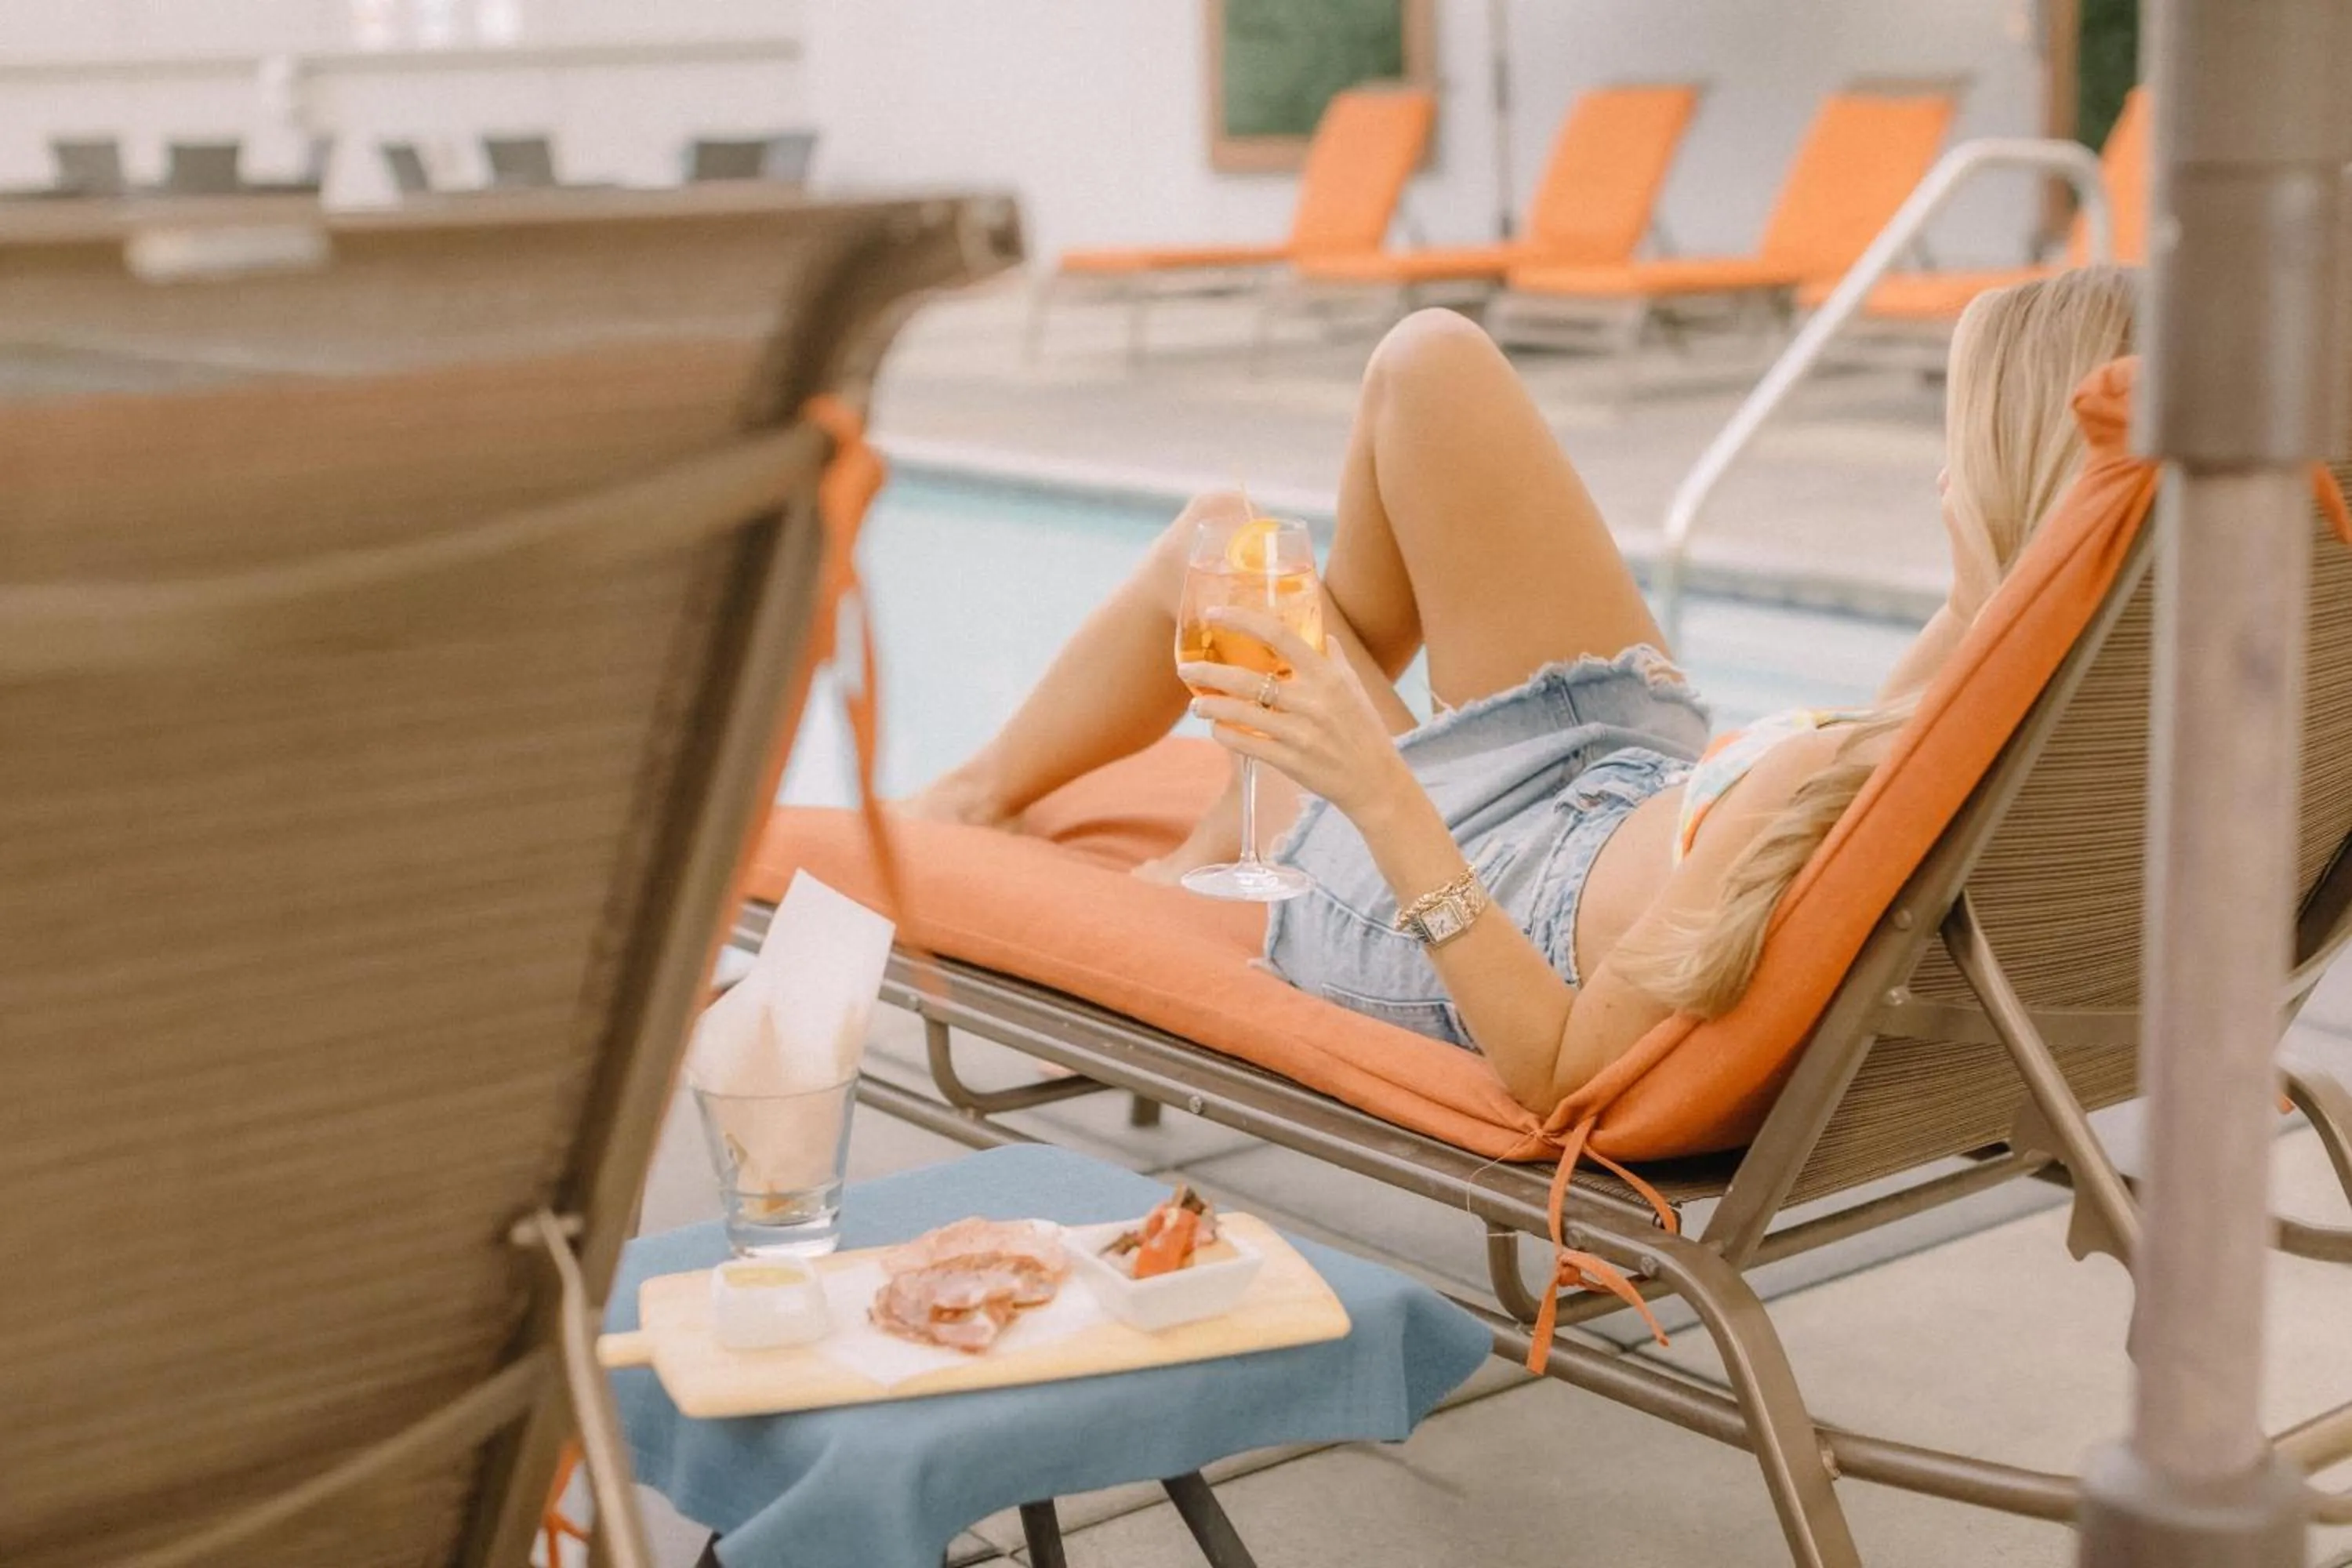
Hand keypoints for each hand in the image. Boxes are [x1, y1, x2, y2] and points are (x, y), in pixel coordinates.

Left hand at [1179, 606, 1412, 817]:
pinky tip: (1216, 729)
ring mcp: (1301, 733)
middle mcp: (1313, 701)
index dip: (1242, 621)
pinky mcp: (1292, 762)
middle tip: (1185, 669)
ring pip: (1242, 713)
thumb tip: (1322, 633)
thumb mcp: (1355, 687)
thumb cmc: (1364, 730)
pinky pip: (1248, 745)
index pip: (1279, 636)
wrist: (1377, 781)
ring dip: (1211, 706)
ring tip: (1195, 704)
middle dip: (1209, 672)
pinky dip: (1226, 735)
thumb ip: (1335, 658)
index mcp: (1327, 675)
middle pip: (1248, 679)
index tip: (1214, 614)